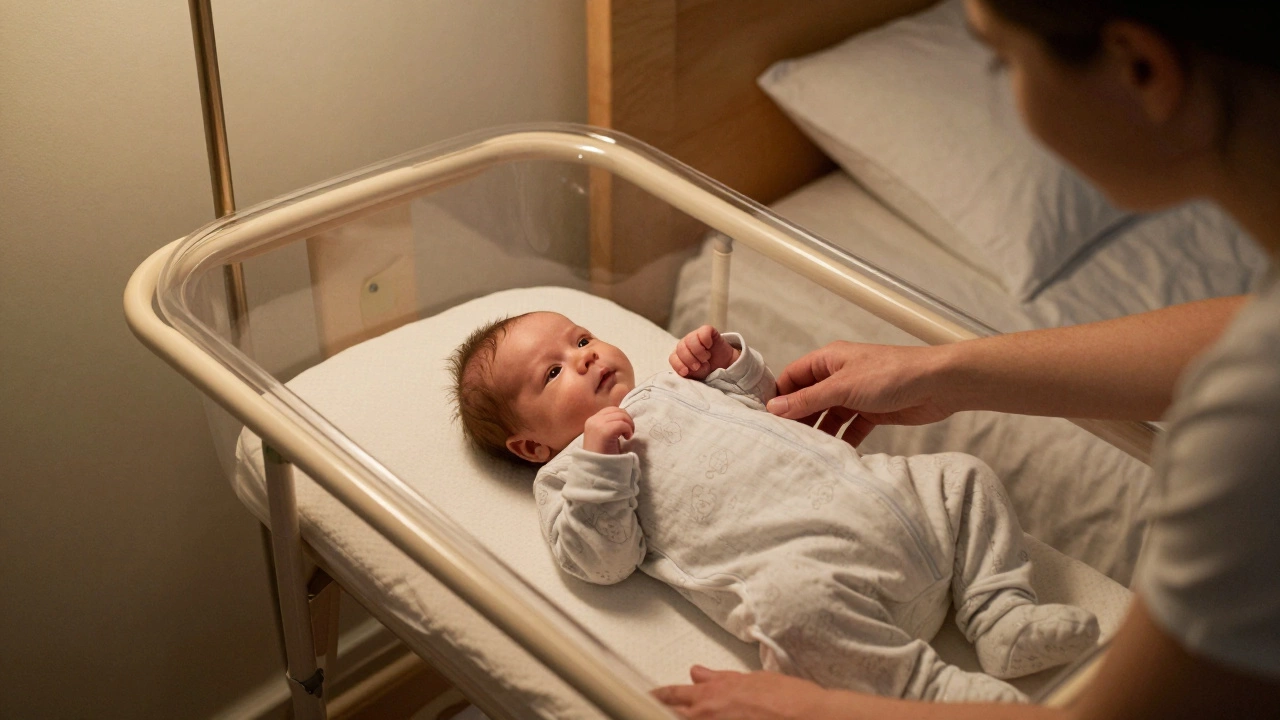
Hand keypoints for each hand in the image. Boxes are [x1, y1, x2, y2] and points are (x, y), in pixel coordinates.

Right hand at [583, 406, 633, 454]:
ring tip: (628, 436)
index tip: (624, 429)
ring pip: (620, 415)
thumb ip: (610, 425)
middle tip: (629, 432)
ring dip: (629, 425)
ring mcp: (597, 425)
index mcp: (591, 421)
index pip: (611, 409)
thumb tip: (624, 416)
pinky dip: (628, 430)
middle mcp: (593, 420)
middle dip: (627, 419)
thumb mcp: (605, 437)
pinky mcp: (604, 432)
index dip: (621, 416)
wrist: (596, 470)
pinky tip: (627, 438)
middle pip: (616, 410)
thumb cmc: (603, 456)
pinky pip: (621, 424)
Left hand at [652, 666, 836, 719]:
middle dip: (660, 712)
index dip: (656, 698)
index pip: (671, 696)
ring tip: (672, 714)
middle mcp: (707, 717)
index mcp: (711, 695)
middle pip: (668, 715)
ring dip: (676, 718)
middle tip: (650, 710)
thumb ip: (719, 679)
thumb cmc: (789, 699)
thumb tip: (697, 674)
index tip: (648, 699)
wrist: (812, 718)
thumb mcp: (752, 680)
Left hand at [670, 325, 739, 380]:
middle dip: (689, 359)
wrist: (724, 364)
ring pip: (690, 339)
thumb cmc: (708, 369)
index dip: (678, 365)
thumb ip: (690, 373)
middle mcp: (685, 344)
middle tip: (698, 366)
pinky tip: (709, 346)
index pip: (673, 358)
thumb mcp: (698, 375)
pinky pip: (703, 332)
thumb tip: (685, 371)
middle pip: (680, 348)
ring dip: (698, 352)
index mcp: (679, 355)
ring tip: (706, 358)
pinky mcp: (706, 330)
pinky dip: (706, 341)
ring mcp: (695, 335)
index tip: (686, 371)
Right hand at [766, 342, 952, 446]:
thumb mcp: (843, 387)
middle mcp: (839, 376)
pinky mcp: (872, 412)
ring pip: (828, 415)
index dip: (778, 396)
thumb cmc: (889, 375)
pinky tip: (834, 455)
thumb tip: (773, 409)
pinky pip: (850, 428)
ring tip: (805, 452)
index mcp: (828, 360)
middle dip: (797, 418)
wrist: (938, 385)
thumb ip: (808, 400)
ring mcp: (856, 394)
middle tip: (783, 442)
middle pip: (809, 398)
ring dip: (819, 432)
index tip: (765, 420)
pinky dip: (842, 440)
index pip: (793, 377)